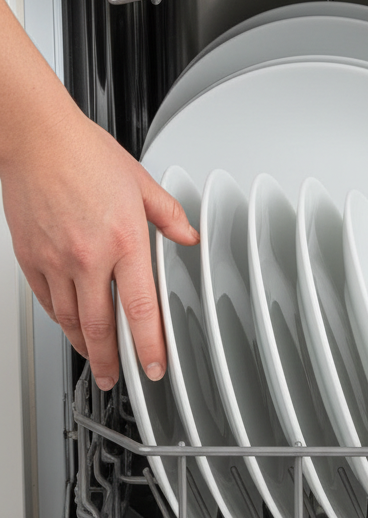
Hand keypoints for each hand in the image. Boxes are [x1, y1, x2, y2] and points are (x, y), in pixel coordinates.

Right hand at [0, 0, 196, 389]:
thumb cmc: (87, 154)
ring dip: (86, 345)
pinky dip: (61, 319)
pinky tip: (70, 326)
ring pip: (71, 318)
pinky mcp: (31, 258)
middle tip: (118, 378)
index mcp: (124, 239)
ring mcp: (55, 260)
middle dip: (112, 360)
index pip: (141, 307)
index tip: (154, 367)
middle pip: (101, 325)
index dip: (149, 345)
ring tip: (96, 360)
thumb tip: (187, 237)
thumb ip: (169, 216)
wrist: (38, 139)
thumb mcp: (142, 183)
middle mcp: (88, 256)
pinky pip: (48, 300)